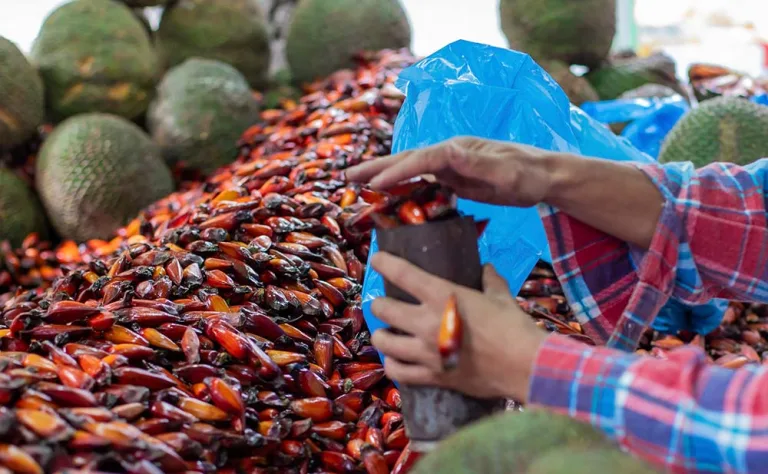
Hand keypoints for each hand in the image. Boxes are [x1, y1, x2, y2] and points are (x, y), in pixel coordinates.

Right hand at [344, 136, 556, 206]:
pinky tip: (390, 197)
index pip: (421, 159)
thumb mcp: (505, 169)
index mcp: (458, 149)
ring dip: (384, 176)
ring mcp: (450, 166)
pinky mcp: (454, 179)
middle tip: (348, 177)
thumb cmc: (528, 172)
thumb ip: (477, 162)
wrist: (543, 177)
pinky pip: (422, 183)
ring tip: (357, 184)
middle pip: (407, 159)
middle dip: (377, 167)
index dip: (397, 171)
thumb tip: (447, 151)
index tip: (375, 185)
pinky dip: (402, 188)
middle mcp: (449, 154)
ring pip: (410, 170)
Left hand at [369, 252, 548, 401]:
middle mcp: (426, 322)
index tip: (377, 259)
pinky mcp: (432, 376)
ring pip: (383, 342)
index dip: (384, 263)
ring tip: (386, 334)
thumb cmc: (514, 326)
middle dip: (379, 304)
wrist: (525, 366)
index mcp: (442, 296)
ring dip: (381, 335)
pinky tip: (396, 361)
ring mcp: (426, 352)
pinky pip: (398, 372)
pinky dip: (393, 365)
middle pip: (383, 308)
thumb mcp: (501, 296)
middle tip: (383, 305)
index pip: (402, 273)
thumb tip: (486, 268)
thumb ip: (490, 280)